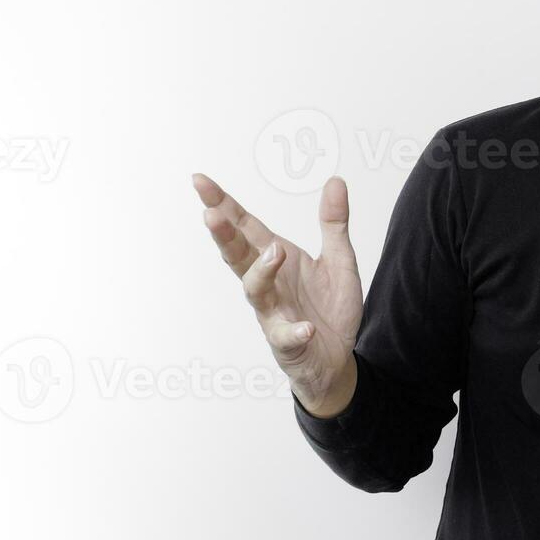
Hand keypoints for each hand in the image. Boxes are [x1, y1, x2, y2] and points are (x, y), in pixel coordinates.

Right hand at [192, 173, 363, 416]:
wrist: (335, 359)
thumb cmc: (328, 308)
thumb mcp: (340, 259)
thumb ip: (334, 223)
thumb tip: (335, 181)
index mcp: (276, 259)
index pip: (245, 227)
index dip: (223, 204)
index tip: (200, 181)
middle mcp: (267, 283)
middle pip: (238, 256)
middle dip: (225, 235)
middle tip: (211, 214)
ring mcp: (273, 313)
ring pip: (255, 291)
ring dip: (260, 272)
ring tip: (274, 252)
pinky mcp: (288, 342)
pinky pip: (287, 337)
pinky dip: (294, 331)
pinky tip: (304, 328)